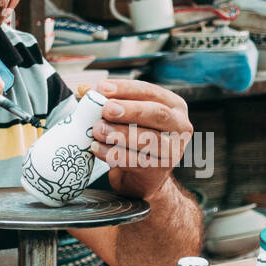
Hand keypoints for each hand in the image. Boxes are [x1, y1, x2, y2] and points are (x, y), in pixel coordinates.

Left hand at [89, 79, 192, 199]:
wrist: (143, 177)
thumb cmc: (135, 139)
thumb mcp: (127, 117)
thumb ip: (109, 101)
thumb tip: (85, 90)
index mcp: (174, 106)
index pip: (150, 92)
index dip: (126, 89)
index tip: (103, 87)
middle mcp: (180, 126)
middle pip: (157, 113)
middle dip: (130, 110)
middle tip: (106, 109)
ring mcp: (173, 150)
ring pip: (149, 139)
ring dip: (120, 134)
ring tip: (98, 130)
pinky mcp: (160, 171)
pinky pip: (136, 161)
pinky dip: (114, 154)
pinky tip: (97, 148)